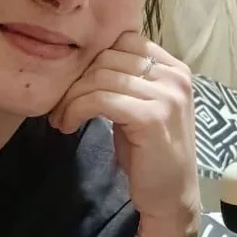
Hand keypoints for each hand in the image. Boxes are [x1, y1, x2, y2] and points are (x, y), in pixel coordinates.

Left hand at [49, 32, 199, 232]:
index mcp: (175, 69)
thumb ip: (127, 79)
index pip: (124, 40)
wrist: (171, 196)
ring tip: (61, 119)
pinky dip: (76, 110)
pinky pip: (100, 99)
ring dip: (71, 98)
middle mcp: (175, 77)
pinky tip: (67, 126)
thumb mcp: (142, 106)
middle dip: (77, 79)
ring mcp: (167, 96)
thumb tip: (86, 57)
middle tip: (61, 105)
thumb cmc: (151, 153)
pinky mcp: (152, 117)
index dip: (93, 59)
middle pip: (108, 56)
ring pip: (100, 77)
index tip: (78, 85)